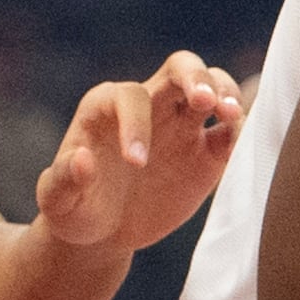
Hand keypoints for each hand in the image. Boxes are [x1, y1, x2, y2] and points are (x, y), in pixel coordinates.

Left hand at [36, 52, 242, 251]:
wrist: (104, 232)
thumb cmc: (75, 210)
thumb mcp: (58, 201)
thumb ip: (65, 180)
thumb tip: (82, 159)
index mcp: (108, 106)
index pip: (130, 96)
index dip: (135, 122)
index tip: (136, 163)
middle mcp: (150, 105)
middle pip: (181, 67)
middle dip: (196, 77)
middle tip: (206, 101)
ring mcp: (182, 126)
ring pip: (214, 86)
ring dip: (226, 94)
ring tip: (232, 116)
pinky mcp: (206, 153)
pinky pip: (230, 132)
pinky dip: (240, 133)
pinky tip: (240, 147)